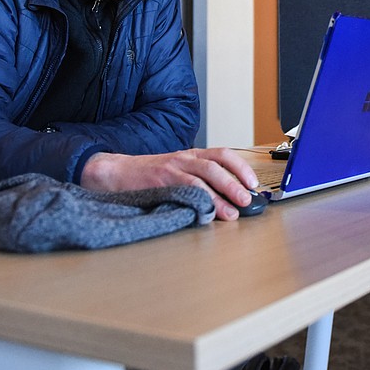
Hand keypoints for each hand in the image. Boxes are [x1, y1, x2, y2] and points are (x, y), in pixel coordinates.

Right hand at [80, 148, 258, 220]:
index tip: (254, 183)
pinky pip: (183, 190)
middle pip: (216, 165)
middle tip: (248, 200)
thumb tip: (228, 200)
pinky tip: (206, 215)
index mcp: (191, 155)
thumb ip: (199, 181)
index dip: (240, 167)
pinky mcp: (159, 182)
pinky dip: (197, 202)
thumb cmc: (149, 175)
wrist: (115, 172)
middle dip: (235, 183)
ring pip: (202, 177)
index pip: (222, 154)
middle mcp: (184, 158)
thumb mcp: (177, 171)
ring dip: (220, 195)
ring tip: (232, 213)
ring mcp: (171, 168)